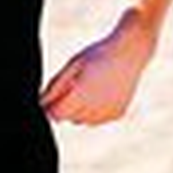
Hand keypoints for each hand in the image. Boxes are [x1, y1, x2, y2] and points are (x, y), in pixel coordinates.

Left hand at [40, 13, 155, 124]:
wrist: (130, 51)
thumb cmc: (98, 54)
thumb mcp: (73, 64)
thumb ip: (55, 86)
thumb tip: (42, 103)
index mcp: (81, 93)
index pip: (56, 114)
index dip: (52, 106)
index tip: (54, 95)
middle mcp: (95, 107)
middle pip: (69, 118)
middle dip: (68, 105)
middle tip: (77, 83)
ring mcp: (108, 112)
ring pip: (83, 121)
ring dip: (82, 109)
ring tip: (91, 85)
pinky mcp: (117, 114)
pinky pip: (98, 119)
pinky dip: (96, 110)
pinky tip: (103, 91)